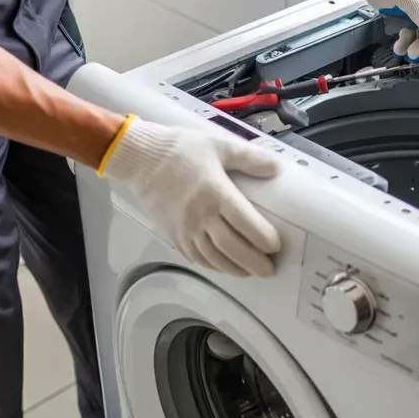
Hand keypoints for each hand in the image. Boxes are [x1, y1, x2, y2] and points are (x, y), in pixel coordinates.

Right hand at [101, 118, 281, 277]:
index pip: (245, 224)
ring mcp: (185, 229)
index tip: (275, 245)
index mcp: (215, 193)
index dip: (263, 239)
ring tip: (251, 272)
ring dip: (235, 269)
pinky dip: (213, 266)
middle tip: (269, 269)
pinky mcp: (173, 234)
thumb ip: (250, 157)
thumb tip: (277, 168)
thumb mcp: (219, 146)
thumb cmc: (181, 150)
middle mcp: (200, 216)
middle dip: (253, 263)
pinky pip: (196, 257)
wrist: (141, 158)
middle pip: (232, 248)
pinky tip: (224, 266)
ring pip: (214, 258)